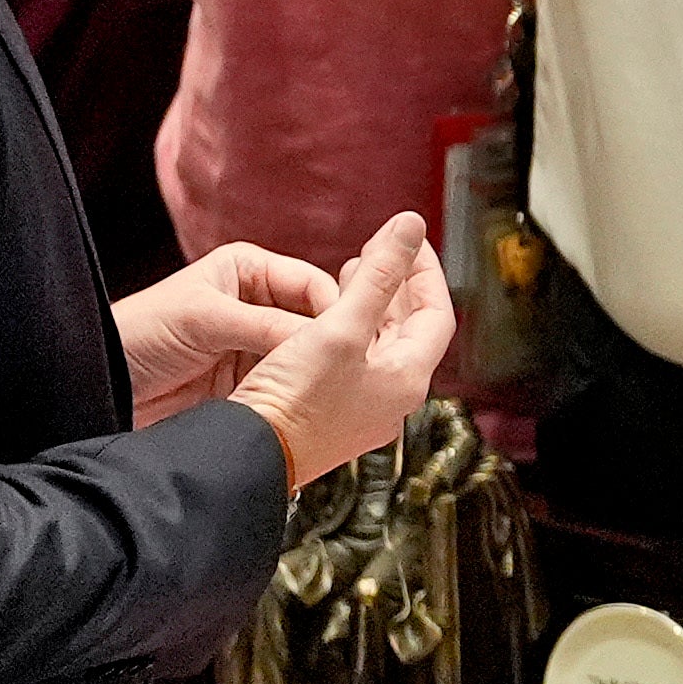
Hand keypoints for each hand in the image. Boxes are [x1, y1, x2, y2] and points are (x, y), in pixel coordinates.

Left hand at [113, 241, 339, 424]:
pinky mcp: (249, 382)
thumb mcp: (205, 319)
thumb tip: (326, 337)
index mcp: (249, 270)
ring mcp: (255, 346)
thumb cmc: (138, 333)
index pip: (312, 284)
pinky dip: (300, 394)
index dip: (335, 309)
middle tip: (351, 368)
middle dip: (332, 343)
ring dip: (317, 372)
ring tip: (334, 391)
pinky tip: (311, 405)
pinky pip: (288, 385)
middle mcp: (258, 304)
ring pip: (306, 356)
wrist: (98, 384)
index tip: (352, 338)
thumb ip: (266, 325)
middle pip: (316, 320)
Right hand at [227, 214, 453, 481]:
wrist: (247, 457)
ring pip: (377, 344)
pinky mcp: (330, 414)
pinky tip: (322, 316)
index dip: (425, 271)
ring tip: (351, 273)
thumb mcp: (341, 328)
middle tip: (381, 249)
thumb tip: (410, 226)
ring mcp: (361, 408)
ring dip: (369, 304)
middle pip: (408, 329)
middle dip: (396, 284)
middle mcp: (391, 399)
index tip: (408, 239)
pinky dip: (345, 329)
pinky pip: (351, 361)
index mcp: (407, 380)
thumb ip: (378, 275)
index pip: (436, 314)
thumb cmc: (295, 402)